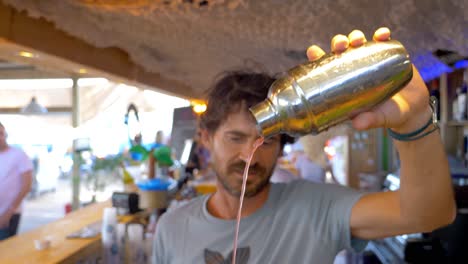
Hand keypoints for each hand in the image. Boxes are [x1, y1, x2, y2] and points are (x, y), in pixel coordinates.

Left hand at [306, 27, 431, 132]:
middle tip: (341, 45)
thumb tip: (357, 124)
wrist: (414, 110)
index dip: (317, 57)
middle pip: (341, 50)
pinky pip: (383, 40)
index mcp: (344, 83)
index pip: (326, 67)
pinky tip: (383, 34)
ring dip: (355, 36)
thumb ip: (369, 120)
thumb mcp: (378, 118)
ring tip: (358, 40)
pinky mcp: (388, 55)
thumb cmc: (389, 116)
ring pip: (358, 42)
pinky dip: (382, 35)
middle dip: (338, 42)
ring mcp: (370, 60)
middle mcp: (354, 68)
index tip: (313, 51)